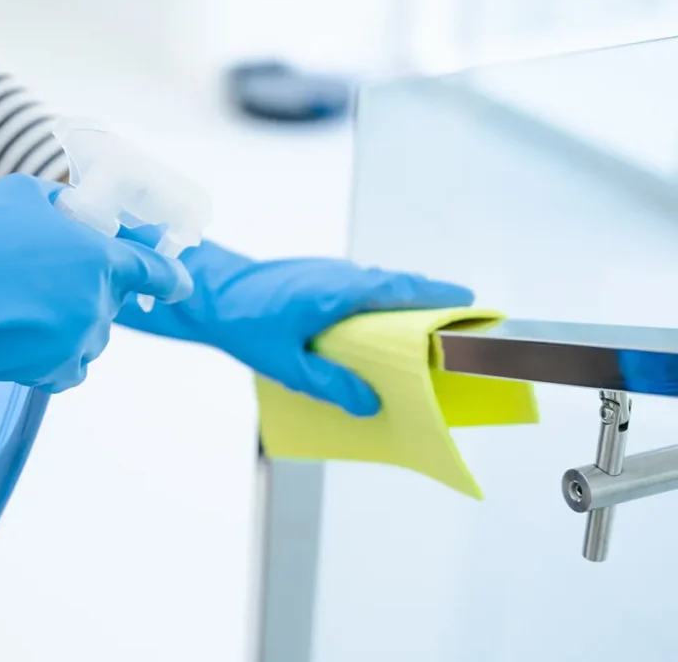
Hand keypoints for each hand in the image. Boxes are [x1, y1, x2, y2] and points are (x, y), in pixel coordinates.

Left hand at [116, 241, 472, 415]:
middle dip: (432, 303)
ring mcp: (329, 273)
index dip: (442, 297)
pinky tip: (374, 333)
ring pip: (380, 286)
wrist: (205, 290)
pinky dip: (378, 305)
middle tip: (460, 325)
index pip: (405, 290)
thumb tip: (371, 405)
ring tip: (424, 335)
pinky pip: (359, 289)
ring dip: (404, 304)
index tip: (474, 306)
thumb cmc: (242, 322)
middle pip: (400, 286)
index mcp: (341, 292)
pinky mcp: (316, 278)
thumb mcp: (286, 364)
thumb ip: (331, 384)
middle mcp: (341, 276)